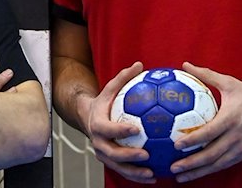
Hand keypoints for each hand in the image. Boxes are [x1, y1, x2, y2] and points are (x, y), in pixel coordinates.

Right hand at [84, 62, 155, 183]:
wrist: (87, 119)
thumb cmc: (103, 103)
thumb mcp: (109, 89)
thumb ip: (123, 78)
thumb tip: (139, 64)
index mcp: (97, 124)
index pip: (107, 129)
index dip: (120, 130)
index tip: (136, 129)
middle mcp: (98, 142)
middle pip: (112, 153)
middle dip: (128, 156)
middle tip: (146, 154)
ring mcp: (103, 154)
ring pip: (117, 167)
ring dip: (134, 173)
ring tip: (152, 174)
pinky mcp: (109, 162)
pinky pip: (123, 172)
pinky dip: (136, 176)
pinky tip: (153, 177)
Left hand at [168, 62, 241, 181]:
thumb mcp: (229, 82)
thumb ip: (206, 74)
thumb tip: (185, 64)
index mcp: (230, 119)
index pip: (209, 133)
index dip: (192, 140)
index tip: (176, 145)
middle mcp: (236, 137)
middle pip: (211, 155)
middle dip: (191, 163)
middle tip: (173, 168)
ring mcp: (241, 148)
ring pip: (218, 164)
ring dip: (199, 172)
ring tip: (181, 177)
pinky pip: (225, 165)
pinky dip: (210, 170)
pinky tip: (197, 173)